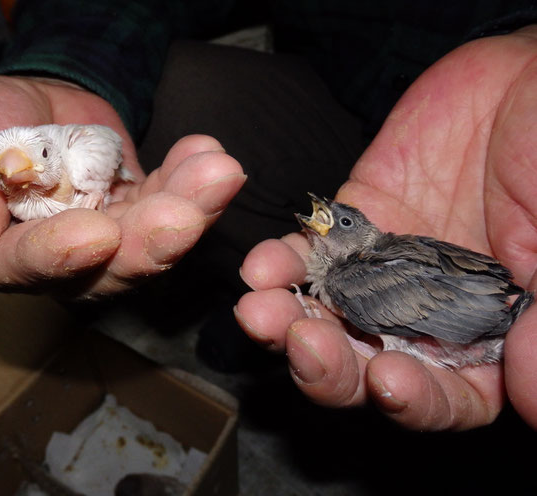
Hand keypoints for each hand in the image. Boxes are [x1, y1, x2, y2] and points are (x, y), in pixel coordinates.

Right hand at [0, 74, 244, 296]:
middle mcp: (56, 260)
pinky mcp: (138, 212)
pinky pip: (170, 203)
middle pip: (107, 270)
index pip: (26, 267)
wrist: (24, 103)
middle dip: (148, 244)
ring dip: (189, 211)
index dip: (60, 255)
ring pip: (151, 241)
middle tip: (183, 217)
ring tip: (217, 174)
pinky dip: (192, 181)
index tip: (97, 235)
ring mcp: (105, 239)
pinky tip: (207, 155)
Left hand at [235, 27, 536, 429]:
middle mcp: (430, 311)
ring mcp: (384, 272)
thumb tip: (534, 398)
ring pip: (328, 319)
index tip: (389, 380)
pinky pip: (306, 257)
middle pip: (371, 366)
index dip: (418, 400)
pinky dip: (280, 266)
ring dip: (288, 325)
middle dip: (333, 367)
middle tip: (307, 348)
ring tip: (261, 313)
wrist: (518, 83)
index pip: (451, 395)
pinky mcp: (351, 230)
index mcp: (488, 329)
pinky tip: (263, 266)